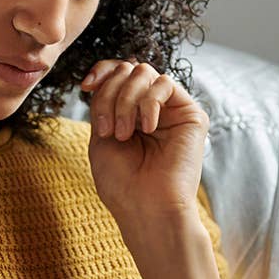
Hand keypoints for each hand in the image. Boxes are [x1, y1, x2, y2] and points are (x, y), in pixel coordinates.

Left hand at [80, 58, 209, 222]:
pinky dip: (148, 103)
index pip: (117, 73)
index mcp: (129, 113)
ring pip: (144, 72)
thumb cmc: (122, 183)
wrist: (146, 208)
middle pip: (127, 70)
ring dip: (125, 101)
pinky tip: (147, 129)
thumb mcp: (100, 136)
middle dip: (110, 94)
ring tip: (123, 134)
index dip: (102, 71)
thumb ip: (104, 101)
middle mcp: (151, 109)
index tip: (87, 86)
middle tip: (107, 130)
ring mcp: (171, 111)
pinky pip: (165, 84)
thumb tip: (111, 70)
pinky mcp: (191, 114)